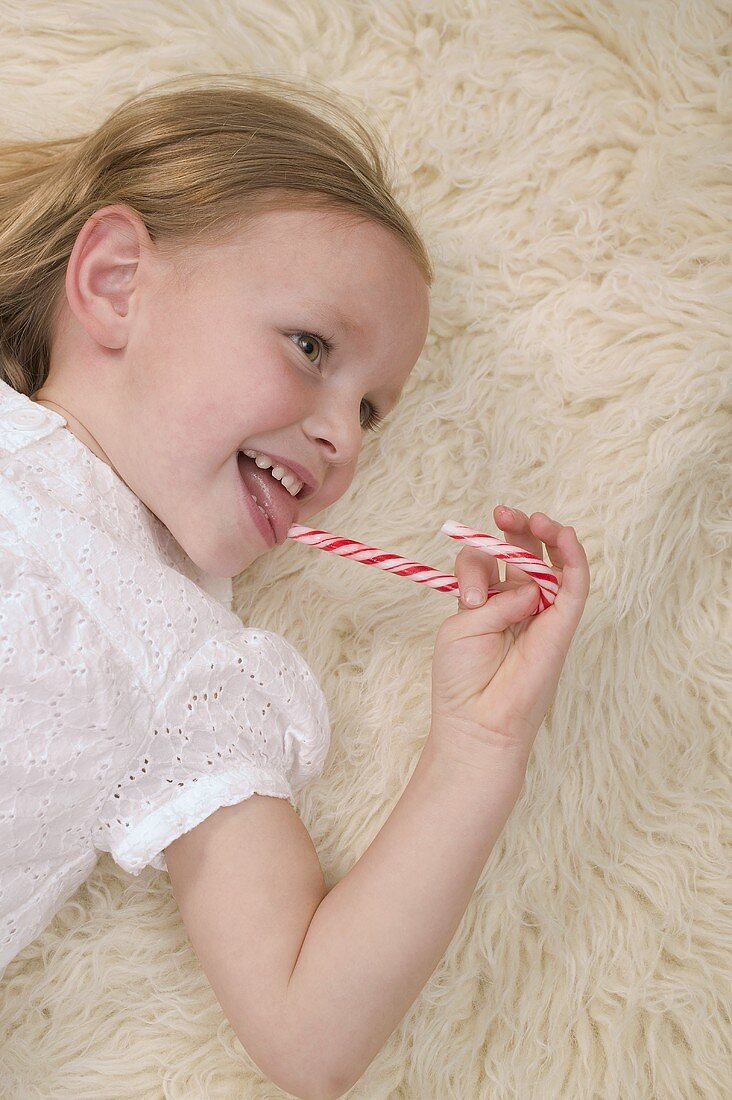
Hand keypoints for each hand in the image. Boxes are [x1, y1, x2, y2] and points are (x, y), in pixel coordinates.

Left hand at [429, 506, 589, 771]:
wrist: (478, 720)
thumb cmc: (462, 678)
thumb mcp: (463, 624)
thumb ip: (493, 596)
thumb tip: (527, 587)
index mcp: (490, 604)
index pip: (490, 563)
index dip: (481, 551)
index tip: (472, 547)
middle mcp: (519, 605)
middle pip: (527, 554)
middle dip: (518, 529)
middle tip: (504, 513)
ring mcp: (544, 614)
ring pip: (556, 564)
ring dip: (550, 535)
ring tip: (536, 520)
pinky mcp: (563, 625)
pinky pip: (576, 584)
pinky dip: (573, 556)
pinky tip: (564, 535)